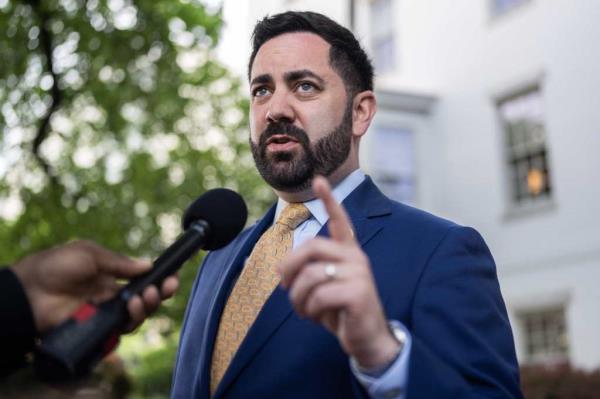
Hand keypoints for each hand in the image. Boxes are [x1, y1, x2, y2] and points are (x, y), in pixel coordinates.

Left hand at [10, 240, 178, 332]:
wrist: (29, 291)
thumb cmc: (56, 266)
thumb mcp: (90, 254)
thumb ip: (119, 262)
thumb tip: (148, 265)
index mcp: (112, 277)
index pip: (143, 281)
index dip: (160, 280)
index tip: (172, 276)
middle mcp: (112, 297)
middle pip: (145, 301)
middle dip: (160, 294)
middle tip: (165, 287)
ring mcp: (105, 315)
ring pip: (137, 317)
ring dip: (146, 307)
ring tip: (142, 298)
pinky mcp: (96, 331)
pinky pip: (120, 332)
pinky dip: (130, 322)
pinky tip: (130, 309)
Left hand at [279, 176, 399, 368]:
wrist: (367, 340)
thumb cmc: (341, 311)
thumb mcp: (322, 287)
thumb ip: (307, 272)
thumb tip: (280, 268)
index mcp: (348, 253)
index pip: (340, 220)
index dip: (329, 200)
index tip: (318, 180)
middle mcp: (356, 258)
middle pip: (312, 248)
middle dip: (289, 267)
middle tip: (284, 286)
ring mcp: (359, 274)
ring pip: (310, 276)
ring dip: (298, 299)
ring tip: (304, 311)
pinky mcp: (359, 292)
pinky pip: (319, 295)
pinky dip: (310, 311)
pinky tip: (318, 318)